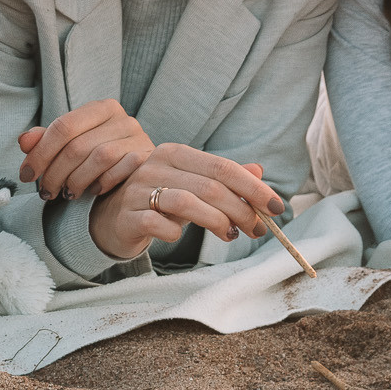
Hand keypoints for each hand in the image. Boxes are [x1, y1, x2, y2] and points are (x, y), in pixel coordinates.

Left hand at [18, 99, 154, 200]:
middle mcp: (122, 118)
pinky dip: (101, 184)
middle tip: (45, 192)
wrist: (138, 173)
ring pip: (99, 158)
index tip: (26, 175)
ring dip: (76, 181)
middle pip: (77, 145)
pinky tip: (91, 191)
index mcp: (101, 108)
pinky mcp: (149, 158)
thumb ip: (46, 140)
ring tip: (66, 194)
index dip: (40, 153)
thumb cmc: (98, 155)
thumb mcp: (72, 144)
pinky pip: (120, 171)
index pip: (63, 126)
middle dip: (54, 173)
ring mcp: (139, 137)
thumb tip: (24, 142)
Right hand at [88, 143, 284, 261]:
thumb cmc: (160, 199)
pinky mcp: (128, 215)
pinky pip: (161, 225)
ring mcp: (139, 190)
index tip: (276, 207)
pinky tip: (182, 236)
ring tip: (231, 235)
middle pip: (210, 186)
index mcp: (175, 153)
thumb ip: (224, 177)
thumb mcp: (193, 184)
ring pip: (187, 203)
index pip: (222, 167)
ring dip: (217, 222)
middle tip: (258, 229)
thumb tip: (259, 172)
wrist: (114, 217)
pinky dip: (178, 233)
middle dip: (241, 210)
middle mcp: (155, 165)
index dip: (253, 187)